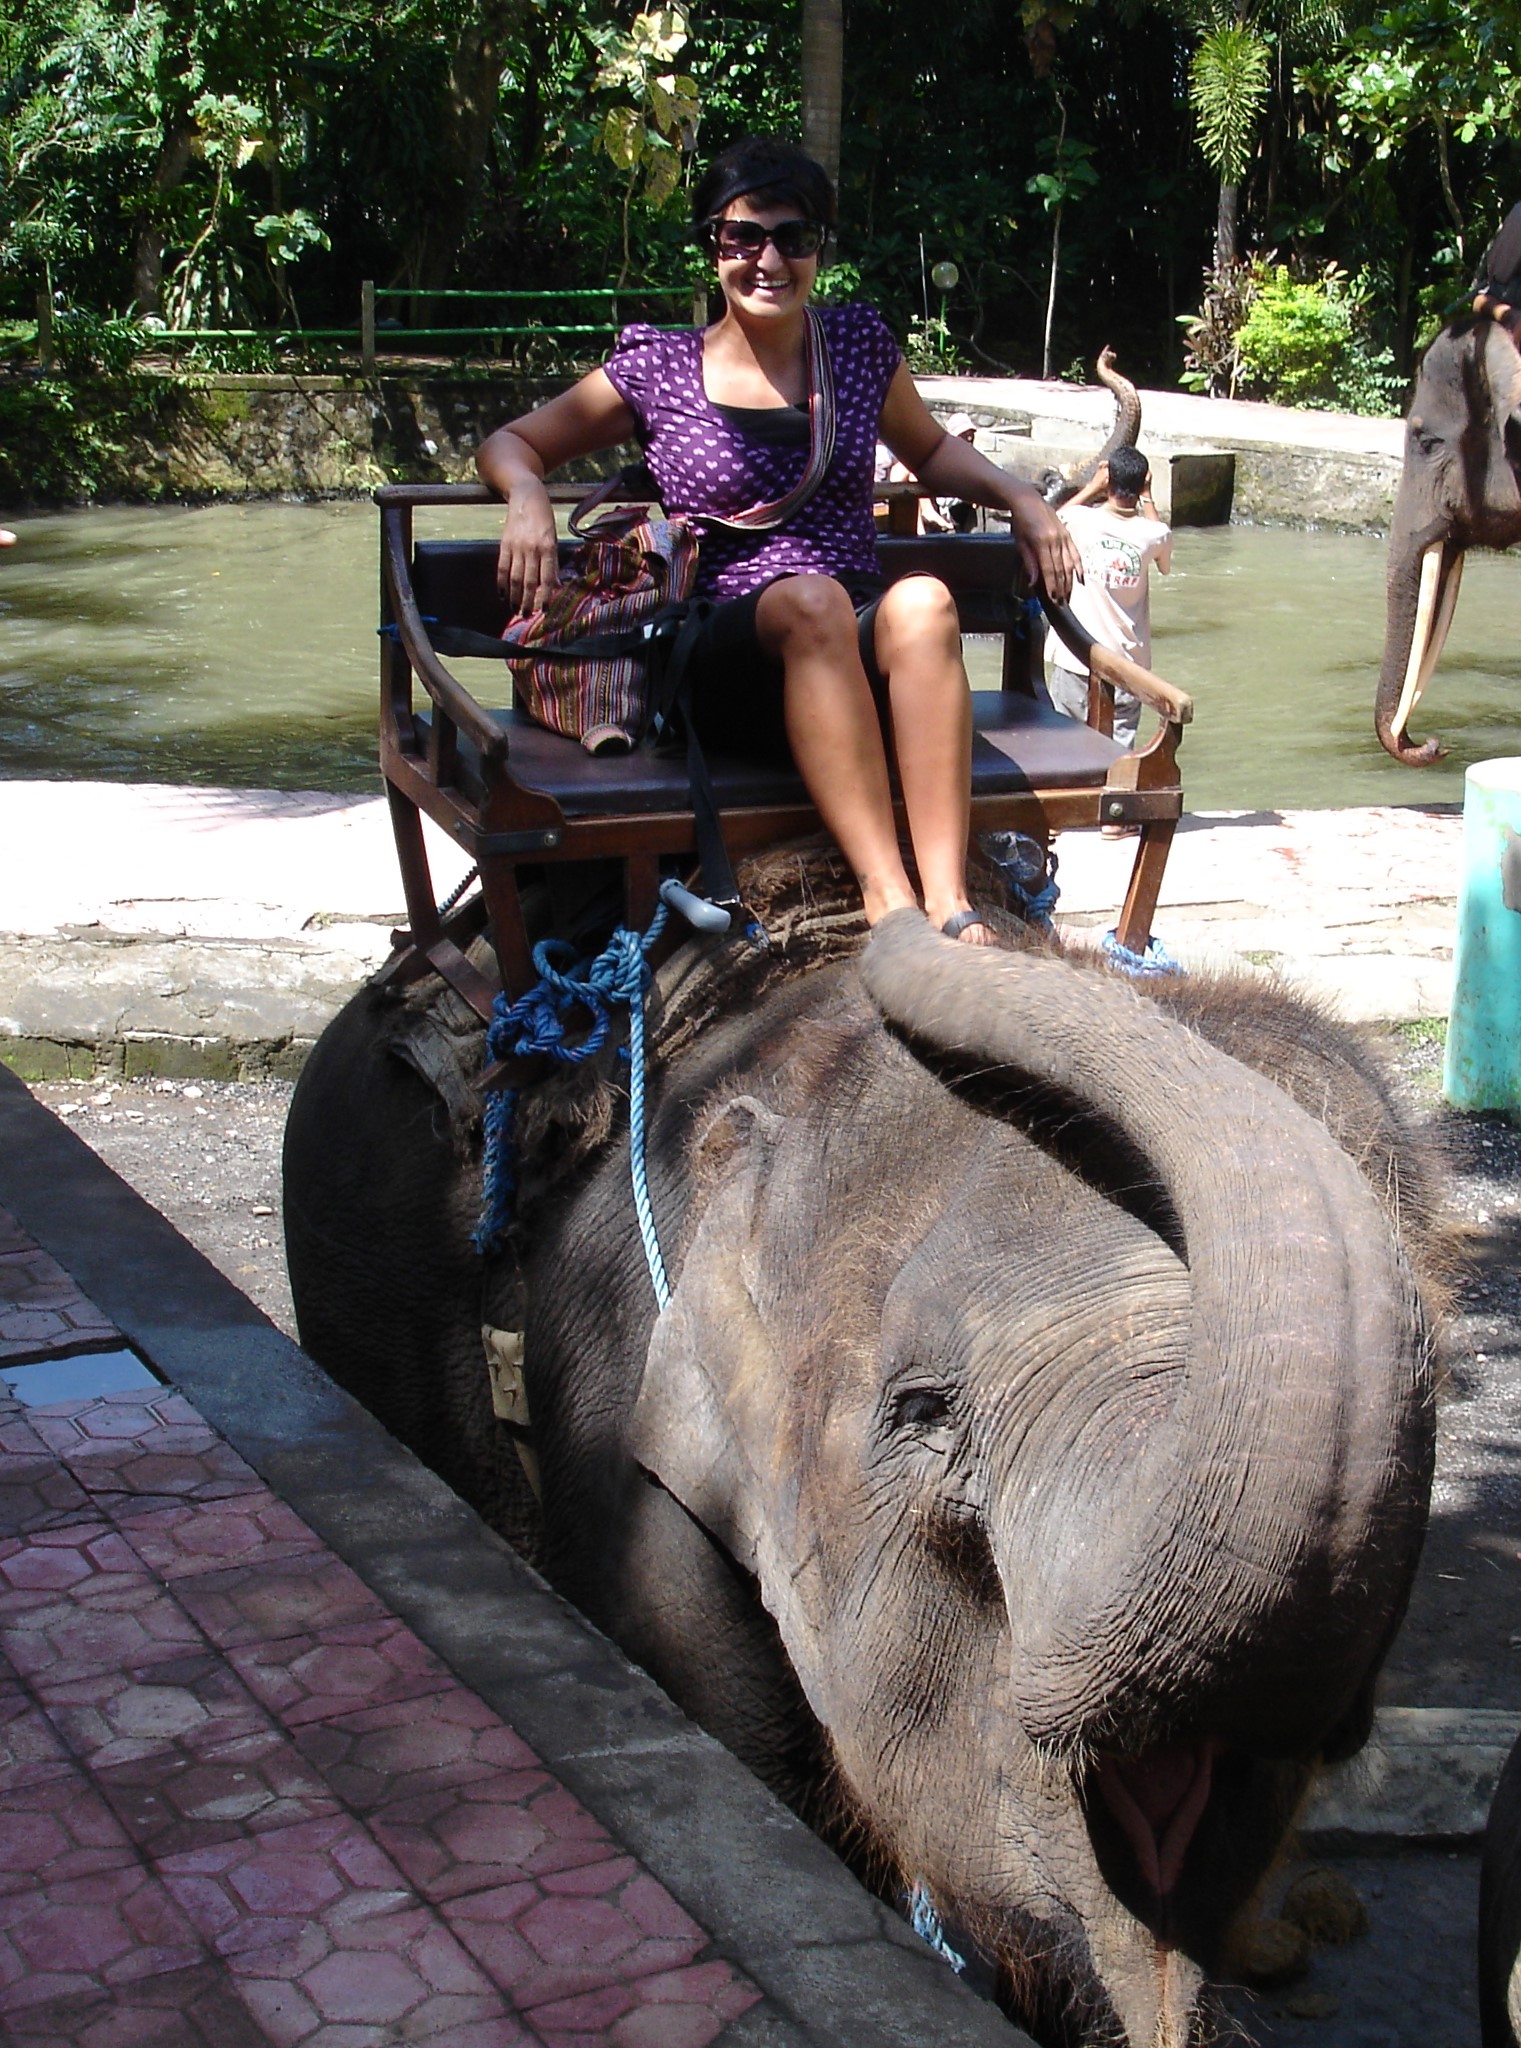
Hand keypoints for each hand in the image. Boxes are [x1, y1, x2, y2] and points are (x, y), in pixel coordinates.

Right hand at [496, 484, 559, 617]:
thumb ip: (553, 562)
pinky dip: (501, 583)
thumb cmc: (545, 518)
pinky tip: (501, 595)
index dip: (544, 596)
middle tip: (526, 615)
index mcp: (547, 547)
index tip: (544, 610)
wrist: (526, 495)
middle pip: (528, 581)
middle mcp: (531, 548)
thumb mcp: (554, 538)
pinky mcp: (504, 543)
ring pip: (513, 577)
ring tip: (514, 609)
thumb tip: (556, 586)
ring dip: (513, 596)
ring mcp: (516, 546)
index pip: (546, 578)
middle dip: (526, 601)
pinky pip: (501, 567)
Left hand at [1008, 487, 1081, 603]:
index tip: (1053, 598)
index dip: (1052, 585)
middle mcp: (1056, 539)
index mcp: (1042, 542)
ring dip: (1070, 581)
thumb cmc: (1021, 523)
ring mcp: (1064, 537)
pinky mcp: (1068, 535)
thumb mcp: (1021, 543)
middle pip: (1061, 568)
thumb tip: (1033, 582)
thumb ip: (1029, 562)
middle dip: (1062, 587)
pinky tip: (1081, 579)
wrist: (1029, 501)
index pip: (1049, 569)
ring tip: (1069, 595)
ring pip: (1070, 563)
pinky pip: (1076, 553)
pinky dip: (1079, 567)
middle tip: (1062, 602)